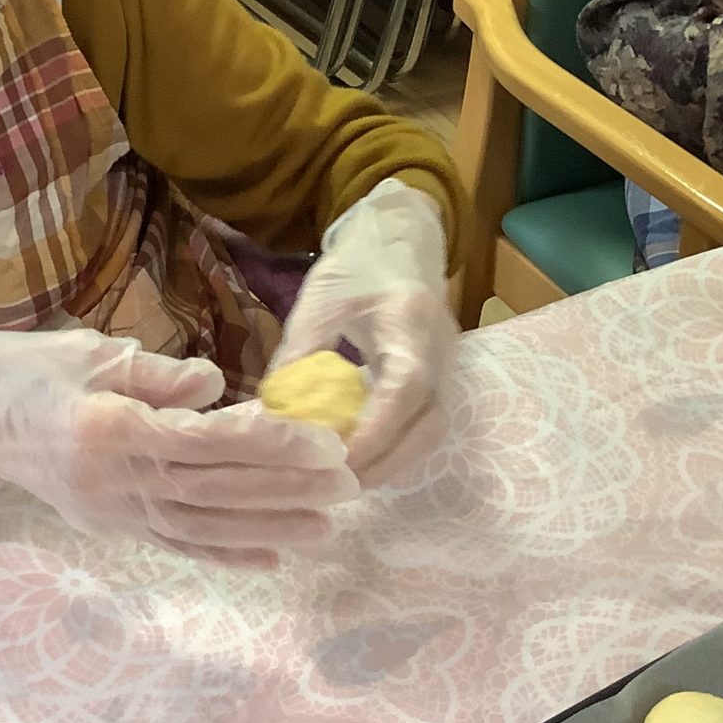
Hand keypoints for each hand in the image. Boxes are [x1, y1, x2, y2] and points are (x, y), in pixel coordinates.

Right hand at [0, 329, 357, 567]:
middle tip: (347, 482)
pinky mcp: (111, 526)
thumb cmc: (28, 371)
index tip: (320, 441)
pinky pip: (175, 543)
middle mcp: (114, 480)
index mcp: (109, 427)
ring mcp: (112, 511)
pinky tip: (271, 558)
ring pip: (202, 522)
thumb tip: (215, 386)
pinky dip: (225, 553)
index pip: (203, 441)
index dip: (266, 444)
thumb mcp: (89, 352)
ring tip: (326, 526)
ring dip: (268, 526)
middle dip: (284, 487)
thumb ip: (155, 373)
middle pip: (213, 487)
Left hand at [271, 179, 458, 486]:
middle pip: (427, 424)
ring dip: (390, 461)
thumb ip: (299, 356)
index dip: (375, 433)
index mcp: (412, 322)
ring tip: (342, 475)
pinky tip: (359, 453)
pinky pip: (425, 425)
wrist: (401, 240)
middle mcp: (442, 351)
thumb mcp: (319, 302)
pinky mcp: (441, 378)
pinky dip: (395, 447)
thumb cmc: (357, 266)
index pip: (405, 390)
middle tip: (333, 482)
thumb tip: (273, 416)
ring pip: (430, 432)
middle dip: (383, 462)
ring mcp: (449, 367)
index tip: (337, 462)